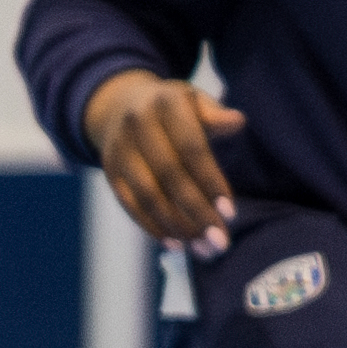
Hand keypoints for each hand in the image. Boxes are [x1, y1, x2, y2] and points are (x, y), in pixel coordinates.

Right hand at [83, 70, 247, 255]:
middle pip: (169, 176)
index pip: (191, 148)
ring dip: (175, 225)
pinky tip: (176, 243)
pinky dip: (152, 226)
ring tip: (202, 248)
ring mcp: (119, 150)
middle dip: (196, 212)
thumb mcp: (195, 100)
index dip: (210, 181)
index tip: (230, 212)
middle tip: (220, 241)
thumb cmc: (175, 108)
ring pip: (147, 194)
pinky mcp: (110, 171)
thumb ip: (216, 114)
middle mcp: (136, 125)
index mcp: (165, 104)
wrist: (120, 105)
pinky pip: (129, 203)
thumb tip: (237, 122)